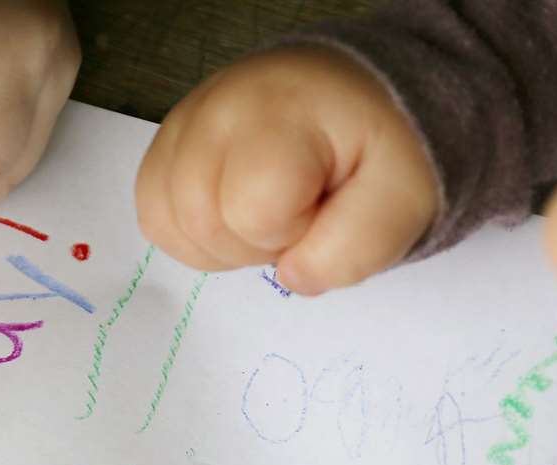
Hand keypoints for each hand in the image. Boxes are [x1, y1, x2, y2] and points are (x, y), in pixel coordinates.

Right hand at [135, 46, 439, 295]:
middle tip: (299, 209)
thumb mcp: (402, 198)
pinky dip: (192, 234)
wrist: (353, 95)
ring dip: (222, 243)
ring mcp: (180, 124)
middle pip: (203, 224)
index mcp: (277, 116)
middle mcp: (212, 110)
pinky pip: (154, 215)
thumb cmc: (377, 147)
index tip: (324, 203)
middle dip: (256, 242)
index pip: (253, 215)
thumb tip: (291, 277)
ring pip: (168, 224)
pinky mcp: (164, 143)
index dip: (294, 232)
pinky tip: (230, 214)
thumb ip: (356, 246)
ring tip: (266, 211)